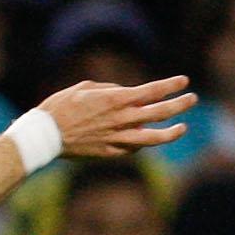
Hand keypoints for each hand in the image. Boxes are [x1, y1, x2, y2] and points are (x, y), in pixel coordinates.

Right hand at [42, 76, 195, 157]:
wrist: (43, 136)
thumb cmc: (59, 107)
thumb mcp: (84, 88)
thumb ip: (109, 89)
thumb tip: (124, 93)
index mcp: (115, 99)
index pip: (152, 91)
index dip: (171, 85)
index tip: (183, 81)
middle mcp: (121, 119)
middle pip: (160, 112)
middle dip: (180, 104)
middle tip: (192, 99)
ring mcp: (116, 138)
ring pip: (153, 137)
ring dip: (171, 132)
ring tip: (182, 128)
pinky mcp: (109, 152)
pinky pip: (132, 148)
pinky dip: (142, 143)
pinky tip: (146, 138)